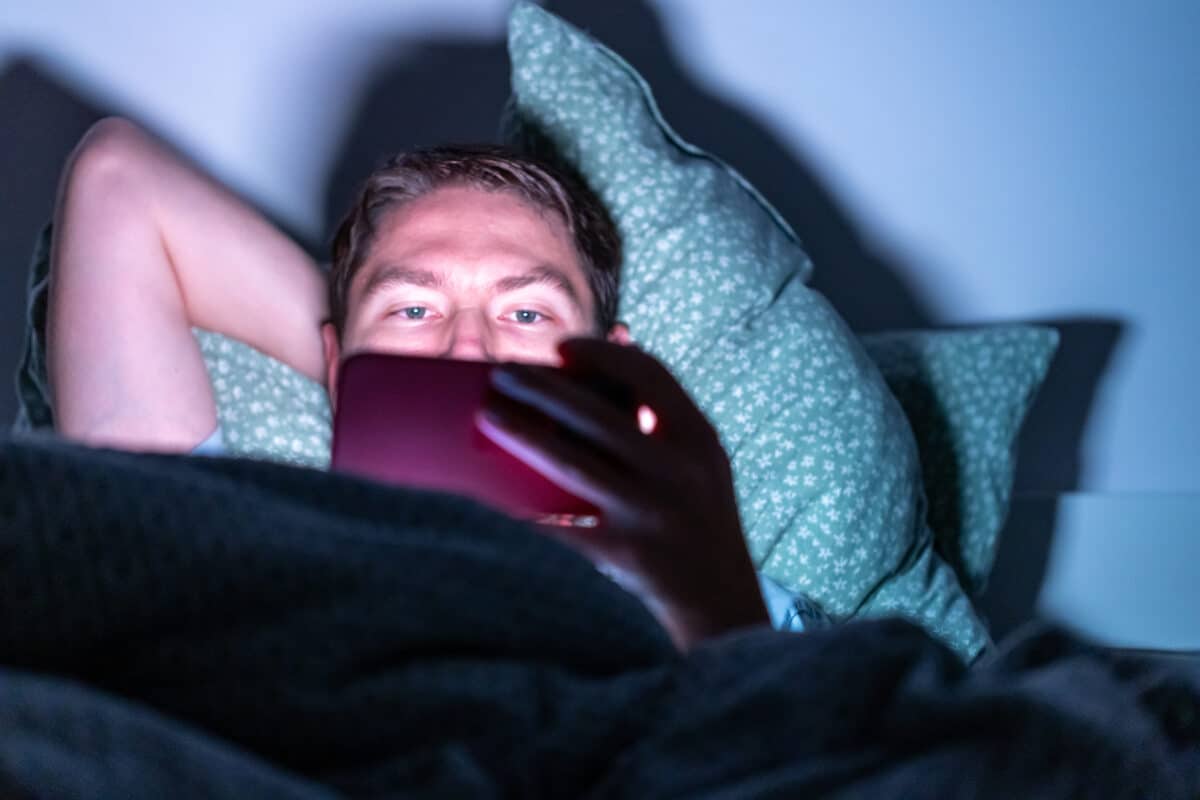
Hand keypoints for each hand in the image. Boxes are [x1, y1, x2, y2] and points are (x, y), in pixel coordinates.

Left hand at [477, 338, 768, 649]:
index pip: (650, 376)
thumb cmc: (700, 515)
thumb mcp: (700, 458)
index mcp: (699, 439)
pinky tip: (490, 489)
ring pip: (571, 464)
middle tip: (503, 373)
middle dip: (543, 389)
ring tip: (487, 415)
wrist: (720, 600)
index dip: (604, 355)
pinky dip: (525, 508)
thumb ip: (661, 405)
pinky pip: (562, 525)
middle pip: (598, 417)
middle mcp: (677, 471)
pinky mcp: (625, 554)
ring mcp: (650, 513)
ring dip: (522, 435)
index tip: (563, 347)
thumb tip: (617, 336)